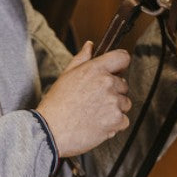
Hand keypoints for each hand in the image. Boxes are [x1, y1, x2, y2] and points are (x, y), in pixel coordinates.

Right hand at [36, 41, 131, 156]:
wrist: (51, 131)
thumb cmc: (56, 104)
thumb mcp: (66, 75)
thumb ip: (82, 58)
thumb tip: (90, 46)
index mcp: (95, 69)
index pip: (122, 58)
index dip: (120, 64)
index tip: (116, 71)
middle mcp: (107, 83)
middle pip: (124, 84)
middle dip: (113, 91)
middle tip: (95, 100)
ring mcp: (113, 102)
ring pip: (124, 103)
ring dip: (115, 108)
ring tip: (94, 113)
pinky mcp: (116, 120)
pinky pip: (124, 120)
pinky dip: (114, 124)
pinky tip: (98, 123)